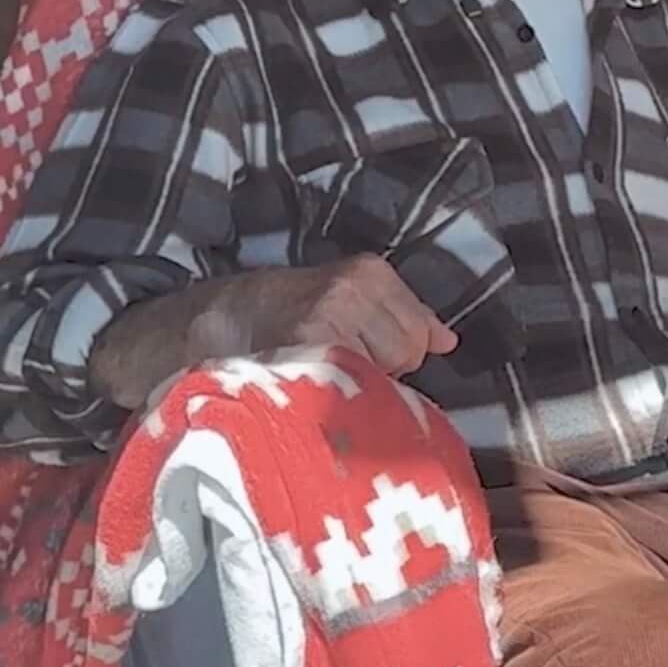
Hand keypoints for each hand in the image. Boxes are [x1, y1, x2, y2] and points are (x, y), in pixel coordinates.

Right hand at [187, 255, 459, 370]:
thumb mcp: (352, 297)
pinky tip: (314, 383)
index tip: (362, 350)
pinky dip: (339, 393)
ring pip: (384, 373)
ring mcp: (333, 317)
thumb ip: (404, 317)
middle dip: (382, 366)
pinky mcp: (311, 346)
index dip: (396, 352)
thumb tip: (447, 340)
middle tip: (339, 361)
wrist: (220, 318)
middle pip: (409, 352)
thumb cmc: (290, 312)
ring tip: (323, 369)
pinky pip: (353, 384)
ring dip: (360, 381)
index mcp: (371, 272)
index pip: (421, 332)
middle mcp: (355, 289)